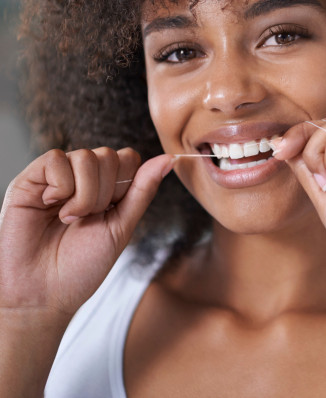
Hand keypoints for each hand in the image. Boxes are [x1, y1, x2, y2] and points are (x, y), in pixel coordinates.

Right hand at [0, 147, 174, 317]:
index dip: (125, 184)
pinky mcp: (30, 179)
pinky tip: (50, 206)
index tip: (110, 212)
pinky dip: (60, 186)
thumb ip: (143, 190)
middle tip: (86, 220)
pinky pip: (55, 158)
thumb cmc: (82, 266)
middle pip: (109, 156)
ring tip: (69, 219)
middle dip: (105, 194)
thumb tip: (170, 159)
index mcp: (106, 186)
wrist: (43, 295)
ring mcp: (56, 176)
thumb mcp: (122, 227)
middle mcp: (81, 177)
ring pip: (86, 156)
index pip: (128, 158)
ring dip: (84, 195)